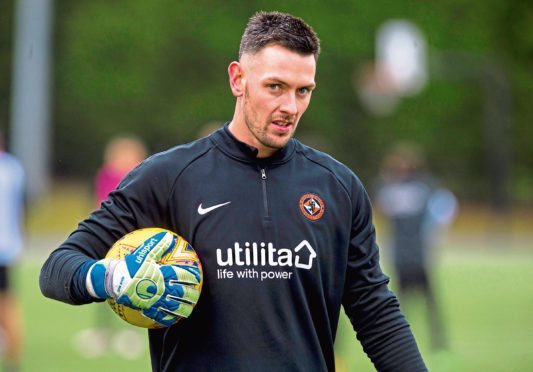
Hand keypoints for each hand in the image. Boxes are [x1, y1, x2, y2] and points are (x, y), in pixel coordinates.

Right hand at [86, 231, 200, 325]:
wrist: (114, 281)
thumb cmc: (129, 266)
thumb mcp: (144, 253)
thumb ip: (158, 246)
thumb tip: (169, 236)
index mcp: (162, 274)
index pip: (181, 276)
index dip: (191, 278)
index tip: (197, 278)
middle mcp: (161, 288)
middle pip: (182, 293)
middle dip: (192, 295)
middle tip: (197, 295)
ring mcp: (155, 300)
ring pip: (174, 307)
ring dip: (184, 309)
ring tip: (189, 310)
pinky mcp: (147, 309)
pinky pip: (160, 316)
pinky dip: (168, 319)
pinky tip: (173, 321)